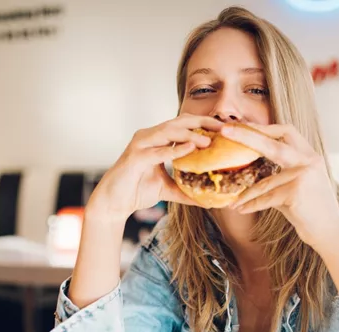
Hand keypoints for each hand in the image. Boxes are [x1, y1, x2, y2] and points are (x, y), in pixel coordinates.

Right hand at [88, 114, 222, 220]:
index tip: (225, 129)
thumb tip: (209, 201)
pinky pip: (157, 151)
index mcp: (158, 140)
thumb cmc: (137, 191)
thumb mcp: (168, 190)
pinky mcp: (134, 157)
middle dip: (202, 123)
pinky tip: (190, 149)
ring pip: (168, 132)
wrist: (113, 203)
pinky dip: (174, 149)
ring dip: (189, 135)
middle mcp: (149, 136)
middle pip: (179, 122)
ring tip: (208, 141)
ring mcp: (140, 145)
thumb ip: (187, 191)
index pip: (184, 125)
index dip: (204, 124)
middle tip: (223, 128)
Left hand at [221, 123, 338, 248]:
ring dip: (246, 194)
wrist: (330, 233)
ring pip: (264, 182)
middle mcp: (308, 162)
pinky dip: (252, 205)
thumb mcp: (298, 185)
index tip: (243, 126)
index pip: (286, 132)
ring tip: (233, 201)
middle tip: (225, 131)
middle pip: (272, 143)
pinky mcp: (296, 192)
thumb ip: (279, 174)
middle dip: (247, 135)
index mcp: (310, 156)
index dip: (264, 128)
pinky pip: (266, 198)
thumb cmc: (312, 211)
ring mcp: (303, 176)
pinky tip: (240, 209)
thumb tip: (251, 170)